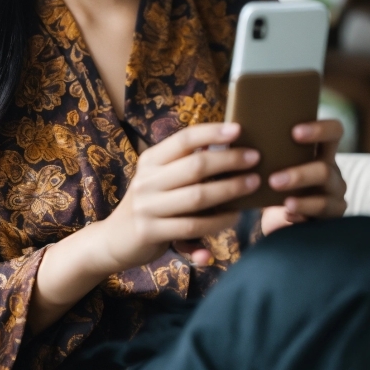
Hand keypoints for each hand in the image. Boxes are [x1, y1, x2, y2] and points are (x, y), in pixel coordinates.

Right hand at [97, 122, 260, 271]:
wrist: (114, 240)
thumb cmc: (150, 204)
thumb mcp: (158, 179)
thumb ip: (183, 165)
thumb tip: (224, 145)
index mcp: (150, 160)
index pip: (183, 139)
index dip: (212, 132)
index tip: (238, 129)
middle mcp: (147, 180)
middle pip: (195, 166)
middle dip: (229, 160)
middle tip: (255, 158)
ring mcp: (147, 207)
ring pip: (197, 197)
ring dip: (230, 189)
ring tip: (253, 184)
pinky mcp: (151, 232)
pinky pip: (193, 227)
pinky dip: (217, 222)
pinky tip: (234, 216)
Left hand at [261, 119, 346, 235]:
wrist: (281, 216)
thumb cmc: (276, 180)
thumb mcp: (277, 162)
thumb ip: (270, 148)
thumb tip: (237, 130)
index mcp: (322, 152)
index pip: (334, 131)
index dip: (319, 129)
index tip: (294, 132)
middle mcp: (333, 172)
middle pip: (326, 169)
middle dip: (299, 174)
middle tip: (273, 180)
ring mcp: (334, 196)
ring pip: (323, 197)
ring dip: (298, 196)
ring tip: (279, 198)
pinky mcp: (331, 217)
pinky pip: (319, 213)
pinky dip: (301, 211)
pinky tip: (286, 212)